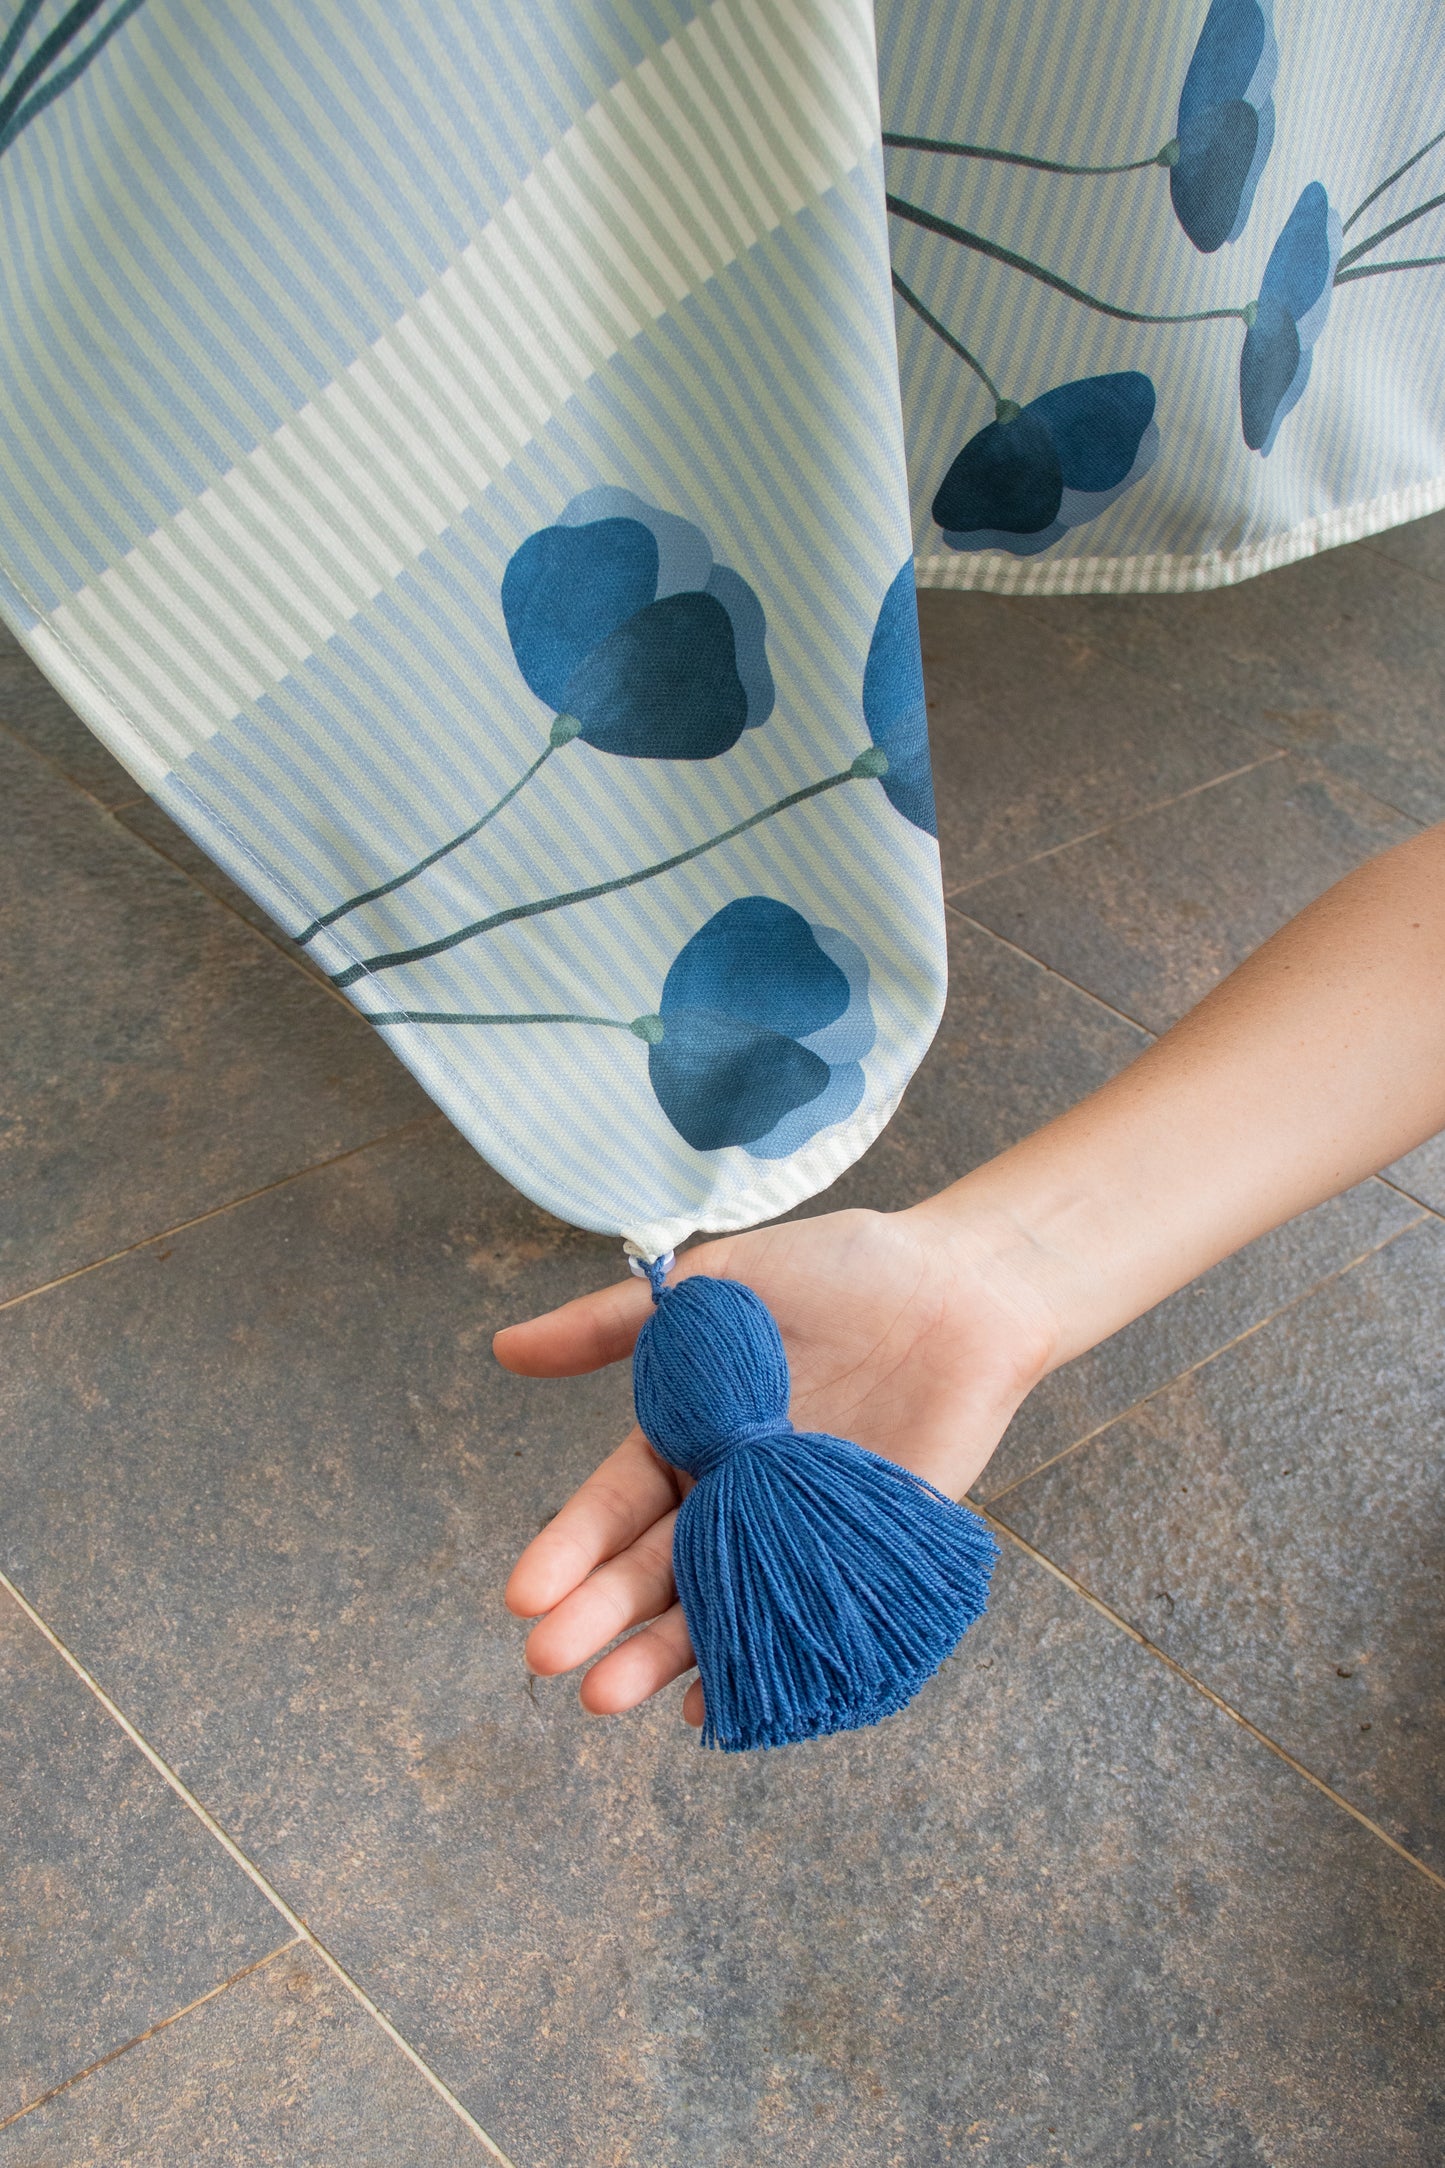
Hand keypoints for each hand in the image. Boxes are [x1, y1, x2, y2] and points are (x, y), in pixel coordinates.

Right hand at [498, 1202, 1058, 1728]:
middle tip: (548, 1659)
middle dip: (599, 1616)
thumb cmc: (836, 1273)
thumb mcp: (714, 1286)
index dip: (569, 1549)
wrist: (960, 1287)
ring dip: (661, 1656)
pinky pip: (809, 1624)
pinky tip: (713, 1704)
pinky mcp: (866, 1560)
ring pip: (718, 1609)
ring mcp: (797, 1537)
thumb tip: (502, 1348)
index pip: (614, 1507)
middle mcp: (734, 1501)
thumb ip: (613, 1324)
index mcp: (690, 1443)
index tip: (524, 1593)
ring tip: (606, 1698)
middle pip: (654, 1570)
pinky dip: (763, 1668)